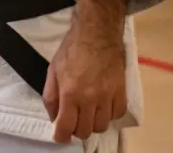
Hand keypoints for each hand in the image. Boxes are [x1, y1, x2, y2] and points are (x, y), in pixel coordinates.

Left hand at [43, 0, 128, 142]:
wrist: (97, 34)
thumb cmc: (72, 50)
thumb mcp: (53, 70)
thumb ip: (51, 95)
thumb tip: (53, 116)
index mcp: (70, 92)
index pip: (67, 125)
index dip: (62, 136)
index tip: (60, 137)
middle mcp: (90, 99)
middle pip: (86, 130)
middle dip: (77, 130)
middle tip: (73, 121)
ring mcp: (108, 97)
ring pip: (102, 126)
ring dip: (93, 124)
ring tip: (87, 113)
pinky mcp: (121, 94)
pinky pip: (116, 116)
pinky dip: (108, 116)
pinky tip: (101, 106)